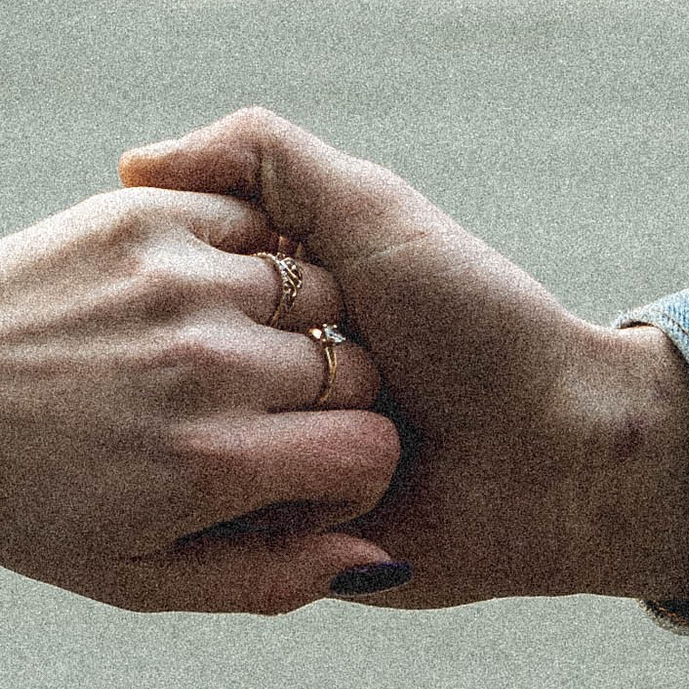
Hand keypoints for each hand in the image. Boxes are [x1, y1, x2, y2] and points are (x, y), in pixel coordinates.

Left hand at [0, 185, 402, 611]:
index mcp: (213, 462)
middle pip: (351, 369)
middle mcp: (207, 364)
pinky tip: (195, 296)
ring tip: (223, 351)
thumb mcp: (136, 577)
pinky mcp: (144, 216)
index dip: (346, 470)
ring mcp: (178, 280)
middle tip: (254, 415)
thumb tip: (386, 561)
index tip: (294, 472)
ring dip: (288, 323)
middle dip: (321, 400)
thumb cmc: (22, 501)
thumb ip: (269, 581)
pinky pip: (256, 225)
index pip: (371, 449)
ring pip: (314, 289)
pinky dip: (245, 258)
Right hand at [118, 111, 688, 613]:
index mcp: (280, 296)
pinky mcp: (285, 531)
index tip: (263, 281)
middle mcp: (268, 375)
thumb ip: (262, 158)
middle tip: (342, 366)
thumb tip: (128, 161)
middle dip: (230, 368)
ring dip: (258, 442)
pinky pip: (226, 526)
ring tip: (360, 430)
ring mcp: (273, 455)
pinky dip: (268, 507)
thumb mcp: (368, 211)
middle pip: (177, 367)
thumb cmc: (474, 321)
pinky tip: (323, 490)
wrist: (559, 457)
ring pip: (191, 449)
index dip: (204, 280)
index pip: (179, 277)